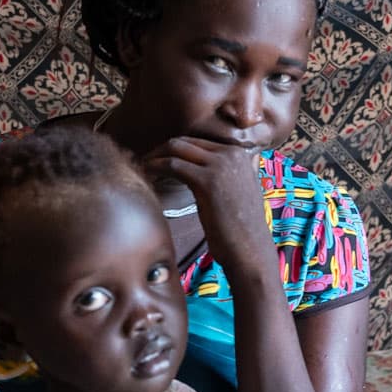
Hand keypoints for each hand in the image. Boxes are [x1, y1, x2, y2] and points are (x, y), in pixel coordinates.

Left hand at [142, 138, 272, 277]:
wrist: (250, 249)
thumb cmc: (241, 229)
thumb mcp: (240, 192)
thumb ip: (227, 176)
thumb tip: (203, 174)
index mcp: (239, 154)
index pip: (198, 142)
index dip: (176, 150)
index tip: (159, 159)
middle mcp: (231, 153)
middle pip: (185, 141)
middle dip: (161, 149)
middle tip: (145, 160)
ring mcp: (220, 165)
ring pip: (176, 149)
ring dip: (154, 157)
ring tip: (141, 167)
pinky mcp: (207, 180)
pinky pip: (173, 165)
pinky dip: (156, 168)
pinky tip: (146, 175)